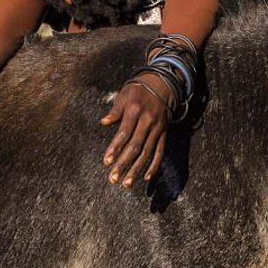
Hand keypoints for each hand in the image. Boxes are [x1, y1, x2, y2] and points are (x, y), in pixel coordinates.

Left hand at [100, 73, 170, 187]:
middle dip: (123, 163)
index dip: (115, 148)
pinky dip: (154, 166)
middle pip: (135, 146)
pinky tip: (145, 178)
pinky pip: (160, 152)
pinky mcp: (164, 134)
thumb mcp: (124, 95)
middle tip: (113, 179)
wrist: (163, 84)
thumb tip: (103, 122)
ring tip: (126, 183)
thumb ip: (115, 111)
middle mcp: (148, 121)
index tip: (106, 162)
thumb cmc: (138, 91)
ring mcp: (157, 128)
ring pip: (147, 152)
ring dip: (137, 169)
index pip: (124, 132)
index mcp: (135, 110)